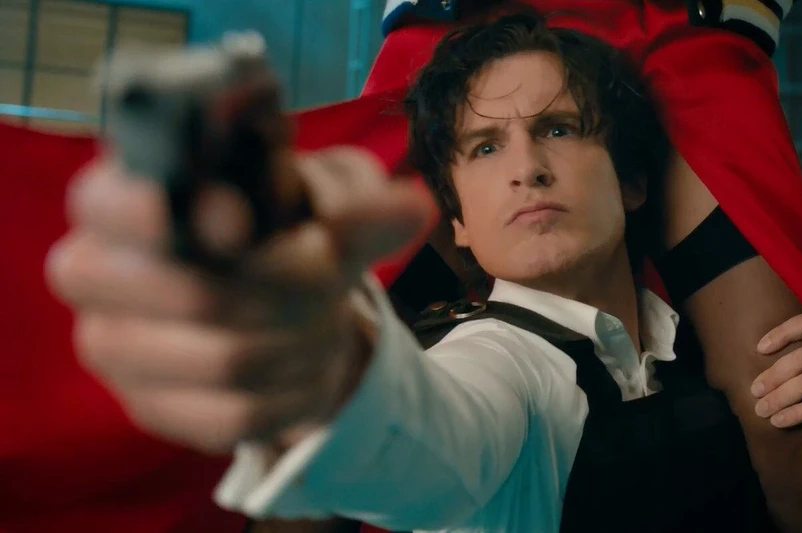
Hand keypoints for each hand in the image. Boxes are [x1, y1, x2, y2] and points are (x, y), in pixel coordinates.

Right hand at [46, 147, 433, 453]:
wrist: (291, 303)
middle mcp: (93, 270)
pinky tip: (305, 363)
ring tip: (323, 315)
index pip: (106, 203)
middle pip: (198, 295)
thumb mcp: (333, 199)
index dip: (168, 215)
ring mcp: (115, 348)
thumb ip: (360, 200)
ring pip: (231, 358)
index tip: (238, 220)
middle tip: (327, 269)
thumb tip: (410, 208)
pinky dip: (296, 390)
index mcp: (122, 196)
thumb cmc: (291, 227)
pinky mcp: (151, 409)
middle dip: (295, 287)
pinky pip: (239, 415)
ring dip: (306, 338)